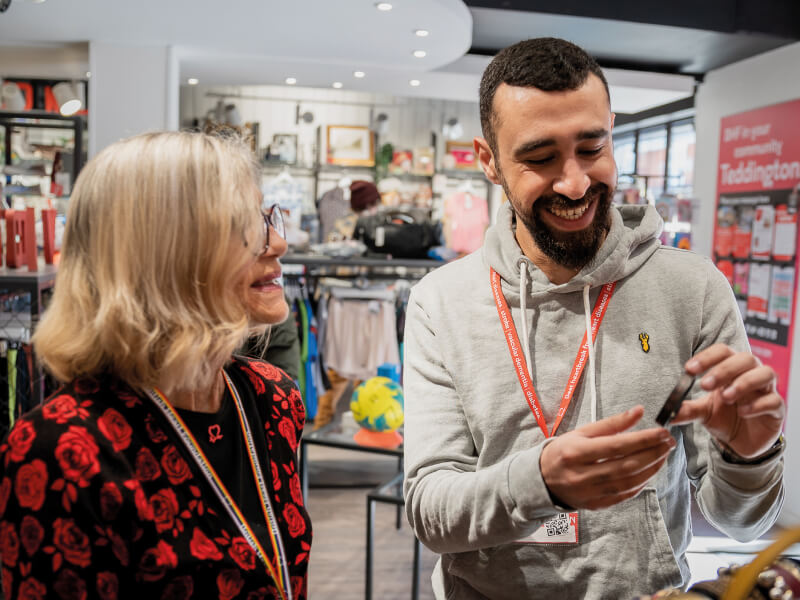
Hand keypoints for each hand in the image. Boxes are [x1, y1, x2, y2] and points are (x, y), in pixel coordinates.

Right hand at [540, 406, 674, 509]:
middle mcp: (582, 474)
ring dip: (651, 468)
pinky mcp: (596, 505)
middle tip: (668, 442)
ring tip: (663, 454)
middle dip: (652, 453)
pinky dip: (641, 482)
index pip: (616, 446)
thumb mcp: (581, 432)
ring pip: (628, 482)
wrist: (541, 480)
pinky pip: (624, 495)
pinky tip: (650, 470)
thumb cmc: (562, 451)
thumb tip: (639, 411)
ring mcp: (589, 493)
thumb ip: (611, 424)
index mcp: (575, 452)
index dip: (642, 439)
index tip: (662, 432)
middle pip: (625, 465)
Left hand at [670, 343, 784, 458]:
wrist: (741, 443)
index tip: (689, 369)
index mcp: (731, 369)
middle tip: (705, 385)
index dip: (707, 357)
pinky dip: (757, 404)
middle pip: (744, 358)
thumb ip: (686, 409)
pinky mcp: (777, 409)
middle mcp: (751, 374)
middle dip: (724, 369)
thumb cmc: (723, 418)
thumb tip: (665, 412)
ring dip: (744, 382)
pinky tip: (743, 411)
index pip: (722, 352)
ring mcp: (766, 390)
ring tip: (726, 397)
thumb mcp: (702, 413)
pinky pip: (773, 400)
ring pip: (765, 373)